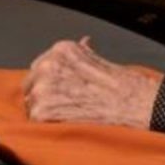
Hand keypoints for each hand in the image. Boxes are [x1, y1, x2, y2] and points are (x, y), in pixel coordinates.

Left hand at [22, 37, 162, 128]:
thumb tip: (83, 43)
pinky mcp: (42, 111)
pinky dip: (50, 121)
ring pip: (32, 103)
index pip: (40, 65)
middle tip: (66, 101)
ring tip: (70, 110)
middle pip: (32, 83)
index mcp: (61, 49)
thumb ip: (83, 52)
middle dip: (46, 92)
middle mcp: (48, 65)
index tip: (61, 86)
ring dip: (47, 108)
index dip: (51, 78)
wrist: (132, 102)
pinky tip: (68, 119)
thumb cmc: (122, 82)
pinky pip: (36, 120)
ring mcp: (43, 89)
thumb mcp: (101, 58)